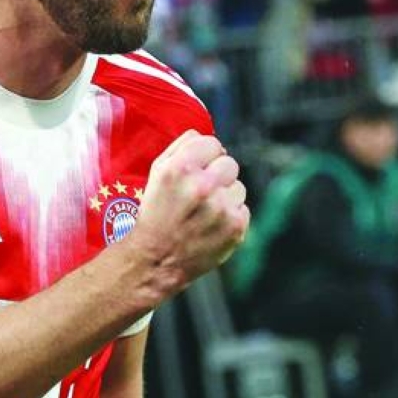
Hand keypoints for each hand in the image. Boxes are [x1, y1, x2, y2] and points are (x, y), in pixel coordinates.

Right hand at [130, 130, 248, 293]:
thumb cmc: (154, 215)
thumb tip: (205, 136)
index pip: (213, 143)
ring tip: (205, 213)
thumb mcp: (156, 174)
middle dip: (217, 176)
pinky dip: (231, 217)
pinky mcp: (235, 228)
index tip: (197, 170)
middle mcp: (203, 186)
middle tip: (201, 195)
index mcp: (181, 168)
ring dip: (225, 197)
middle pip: (229, 163)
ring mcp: (222, 208)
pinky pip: (243, 210)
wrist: (156, 261)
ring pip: (239, 187)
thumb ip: (180, 147)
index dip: (205, 157)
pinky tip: (212, 226)